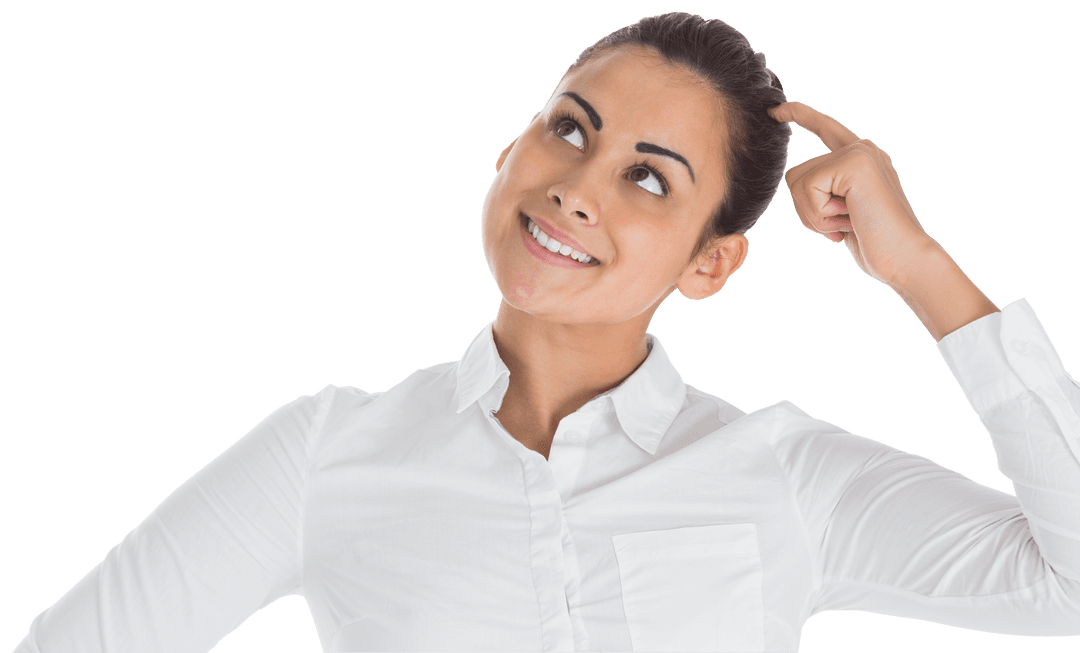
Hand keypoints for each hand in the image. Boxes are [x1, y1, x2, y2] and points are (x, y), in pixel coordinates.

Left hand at [769, 101, 932, 288]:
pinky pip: (807, 188)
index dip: (800, 116)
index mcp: (861, 159)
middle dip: (806, 211)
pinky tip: (847, 222)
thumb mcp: (842, 213)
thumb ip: (825, 191)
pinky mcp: (854, 162)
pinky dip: (818, 215)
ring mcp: (860, 152)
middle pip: (795, 174)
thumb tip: (794, 178)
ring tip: (847, 223)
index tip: (776, 110)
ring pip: (796, 182)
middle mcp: (862, 149)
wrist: (906, 258)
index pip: (824, 128)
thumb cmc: (875, 243)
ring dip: (813, 216)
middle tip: (841, 226)